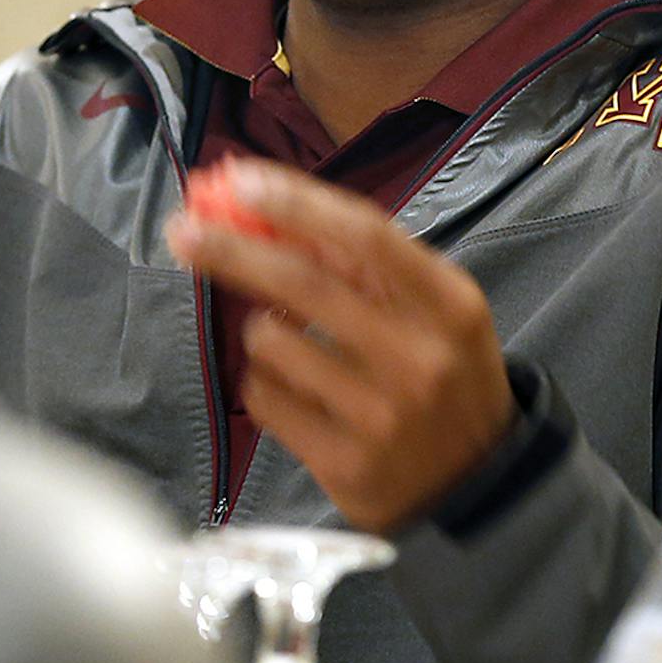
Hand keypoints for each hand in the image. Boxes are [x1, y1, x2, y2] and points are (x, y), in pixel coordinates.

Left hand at [165, 159, 515, 533]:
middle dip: (234, 249)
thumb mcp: (438, 311)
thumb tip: (273, 210)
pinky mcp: (344, 463)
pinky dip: (261, 381)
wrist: (477, 482)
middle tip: (184, 229)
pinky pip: (265, 399)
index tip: (240, 181)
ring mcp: (381, 415)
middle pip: (305, 283)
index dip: (297, 203)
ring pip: (273, 343)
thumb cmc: (446, 375)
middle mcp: (420, 357)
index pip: (365, 236)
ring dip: (259, 330)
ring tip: (285, 341)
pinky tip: (291, 387)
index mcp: (450, 305)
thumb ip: (371, 265)